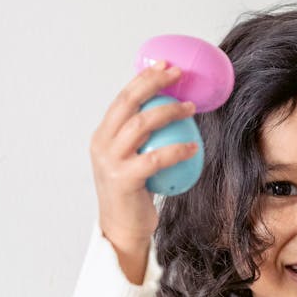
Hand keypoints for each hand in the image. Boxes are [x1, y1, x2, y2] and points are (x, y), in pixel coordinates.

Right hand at [90, 61, 199, 281]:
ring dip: (169, 112)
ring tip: (191, 108)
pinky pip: (156, 158)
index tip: (165, 65)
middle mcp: (101, 144)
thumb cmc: (134, 195)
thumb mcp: (132, 161)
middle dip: (153, 83)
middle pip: (128, 103)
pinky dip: (177, 150)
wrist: (122, 230)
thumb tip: (172, 112)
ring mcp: (110, 162)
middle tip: (178, 75)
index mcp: (102, 136)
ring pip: (141, 125)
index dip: (144, 78)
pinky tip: (194, 147)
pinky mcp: (124, 180)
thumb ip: (142, 140)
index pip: (122, 98)